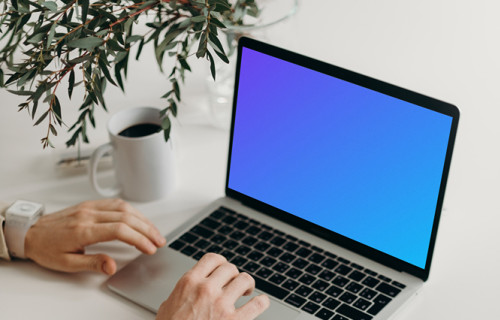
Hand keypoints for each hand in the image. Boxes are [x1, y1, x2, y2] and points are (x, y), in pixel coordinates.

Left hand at [24, 198, 165, 274]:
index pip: (119, 230)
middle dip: (147, 229)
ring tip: (154, 232)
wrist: (31, 232)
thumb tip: (112, 265)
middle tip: (159, 241)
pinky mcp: (91, 204)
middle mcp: (89, 214)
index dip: (139, 239)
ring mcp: (90, 207)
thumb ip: (92, 263)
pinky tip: (139, 219)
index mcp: (83, 230)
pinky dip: (132, 211)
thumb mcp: (66, 264)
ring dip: (143, 219)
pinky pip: (116, 203)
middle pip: (127, 217)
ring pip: (124, 207)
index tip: (150, 248)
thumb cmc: (47, 248)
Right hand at [156, 253, 269, 319]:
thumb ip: (179, 295)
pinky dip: (262, 302)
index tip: (223, 270)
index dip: (221, 263)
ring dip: (247, 285)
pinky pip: (257, 304)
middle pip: (230, 268)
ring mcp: (221, 304)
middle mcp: (206, 289)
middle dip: (234, 275)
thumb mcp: (167, 308)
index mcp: (189, 282)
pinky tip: (261, 302)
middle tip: (234, 283)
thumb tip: (182, 294)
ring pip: (244, 279)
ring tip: (246, 291)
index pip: (212, 259)